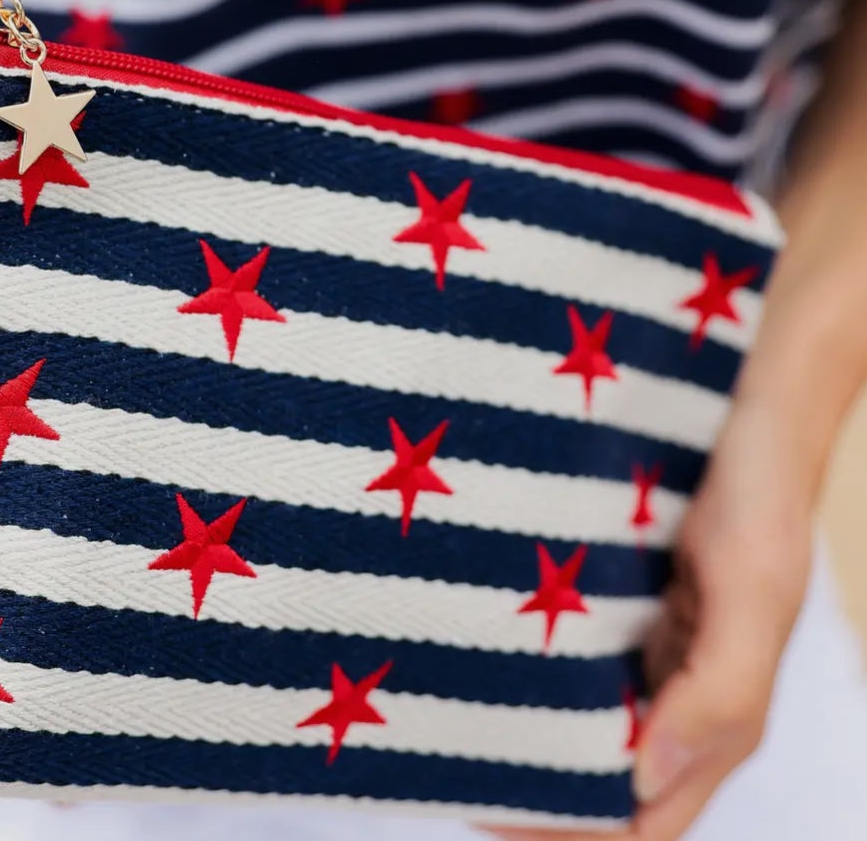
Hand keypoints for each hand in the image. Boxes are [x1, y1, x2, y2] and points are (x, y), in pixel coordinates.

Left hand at [485, 388, 812, 840]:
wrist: (751, 408)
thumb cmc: (760, 499)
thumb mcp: (753, 590)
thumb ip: (720, 689)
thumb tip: (644, 778)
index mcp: (720, 720)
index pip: (643, 820)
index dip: (569, 833)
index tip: (491, 815)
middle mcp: (679, 695)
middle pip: (604, 781)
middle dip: (534, 792)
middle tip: (450, 771)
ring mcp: (649, 650)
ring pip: (584, 722)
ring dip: (526, 734)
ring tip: (445, 723)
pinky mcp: (621, 603)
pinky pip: (573, 655)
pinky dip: (530, 668)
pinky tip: (472, 650)